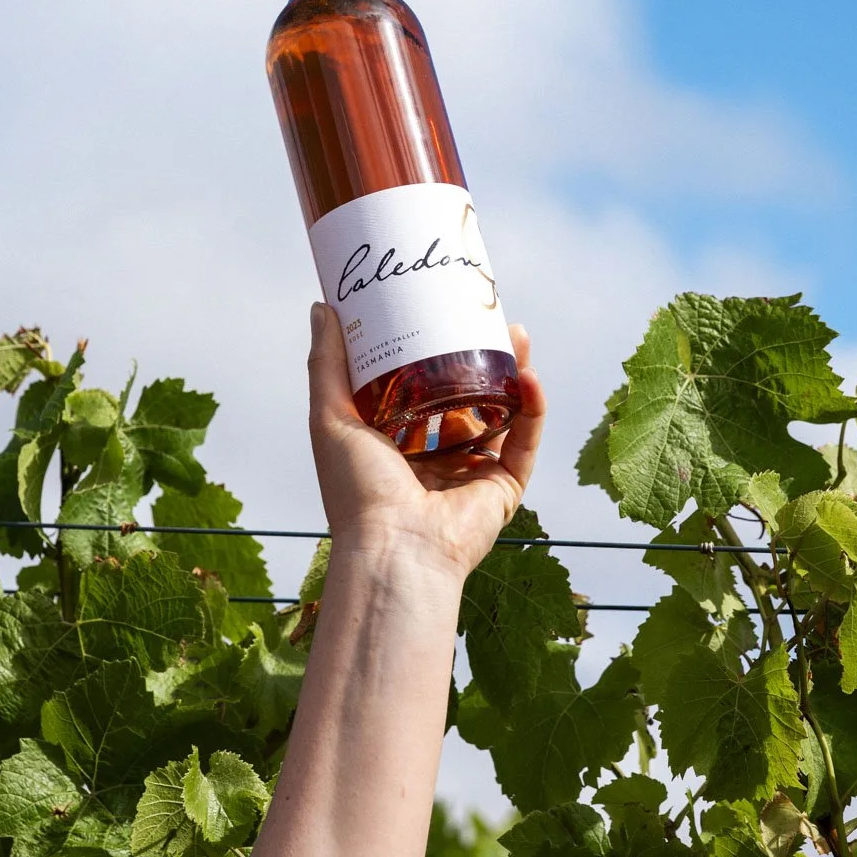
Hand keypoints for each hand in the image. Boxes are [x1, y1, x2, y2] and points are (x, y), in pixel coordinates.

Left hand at [306, 302, 545, 581]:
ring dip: (513, 373)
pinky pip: (525, 442)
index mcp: (394, 447)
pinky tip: (530, 375)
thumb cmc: (355, 491)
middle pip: (465, 399)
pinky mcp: (503, 489)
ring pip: (501, 415)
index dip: (430, 356)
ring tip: (515, 334)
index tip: (437, 316)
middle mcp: (434, 461)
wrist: (394, 550)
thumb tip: (322, 307)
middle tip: (483, 319)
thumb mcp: (330, 416)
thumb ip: (327, 364)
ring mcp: (471, 475)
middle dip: (478, 360)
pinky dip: (533, 409)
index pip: (418, 393)